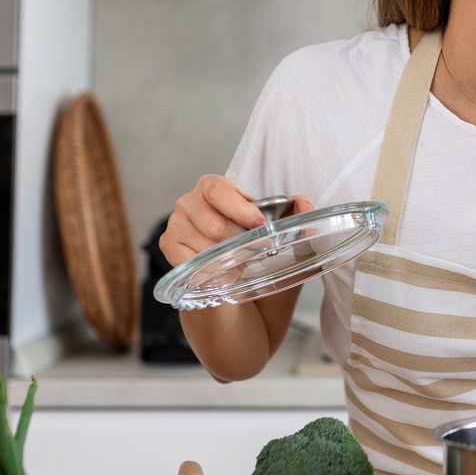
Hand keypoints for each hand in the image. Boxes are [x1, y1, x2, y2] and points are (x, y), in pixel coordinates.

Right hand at [159, 174, 314, 264]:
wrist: (238, 287)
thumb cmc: (255, 251)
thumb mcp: (279, 231)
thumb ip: (295, 212)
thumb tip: (306, 203)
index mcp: (214, 188)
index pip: (218, 190)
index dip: (241, 209)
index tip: (262, 226)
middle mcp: (189, 202)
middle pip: (213, 223)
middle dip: (241, 241)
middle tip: (260, 253)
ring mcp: (176, 225)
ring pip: (204, 245)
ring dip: (228, 259)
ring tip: (243, 264)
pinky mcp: (169, 248)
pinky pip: (190, 262)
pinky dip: (211, 271)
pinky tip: (223, 273)